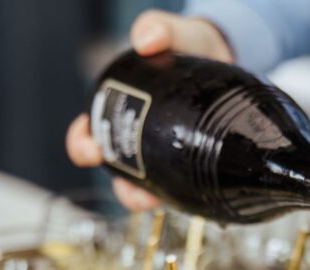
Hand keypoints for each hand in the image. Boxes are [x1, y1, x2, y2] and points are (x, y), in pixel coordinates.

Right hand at [65, 10, 233, 210]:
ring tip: (153, 199)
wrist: (226, 59)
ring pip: (146, 187)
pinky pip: (179, 187)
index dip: (83, 145)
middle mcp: (140, 138)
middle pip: (116, 171)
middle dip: (117, 183)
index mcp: (123, 110)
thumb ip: (160, 29)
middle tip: (128, 185)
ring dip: (144, 198)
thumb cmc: (191, 46)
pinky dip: (177, 196)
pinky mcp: (192, 163)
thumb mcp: (175, 35)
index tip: (91, 148)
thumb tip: (145, 39)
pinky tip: (187, 198)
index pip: (90, 133)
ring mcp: (166, 154)